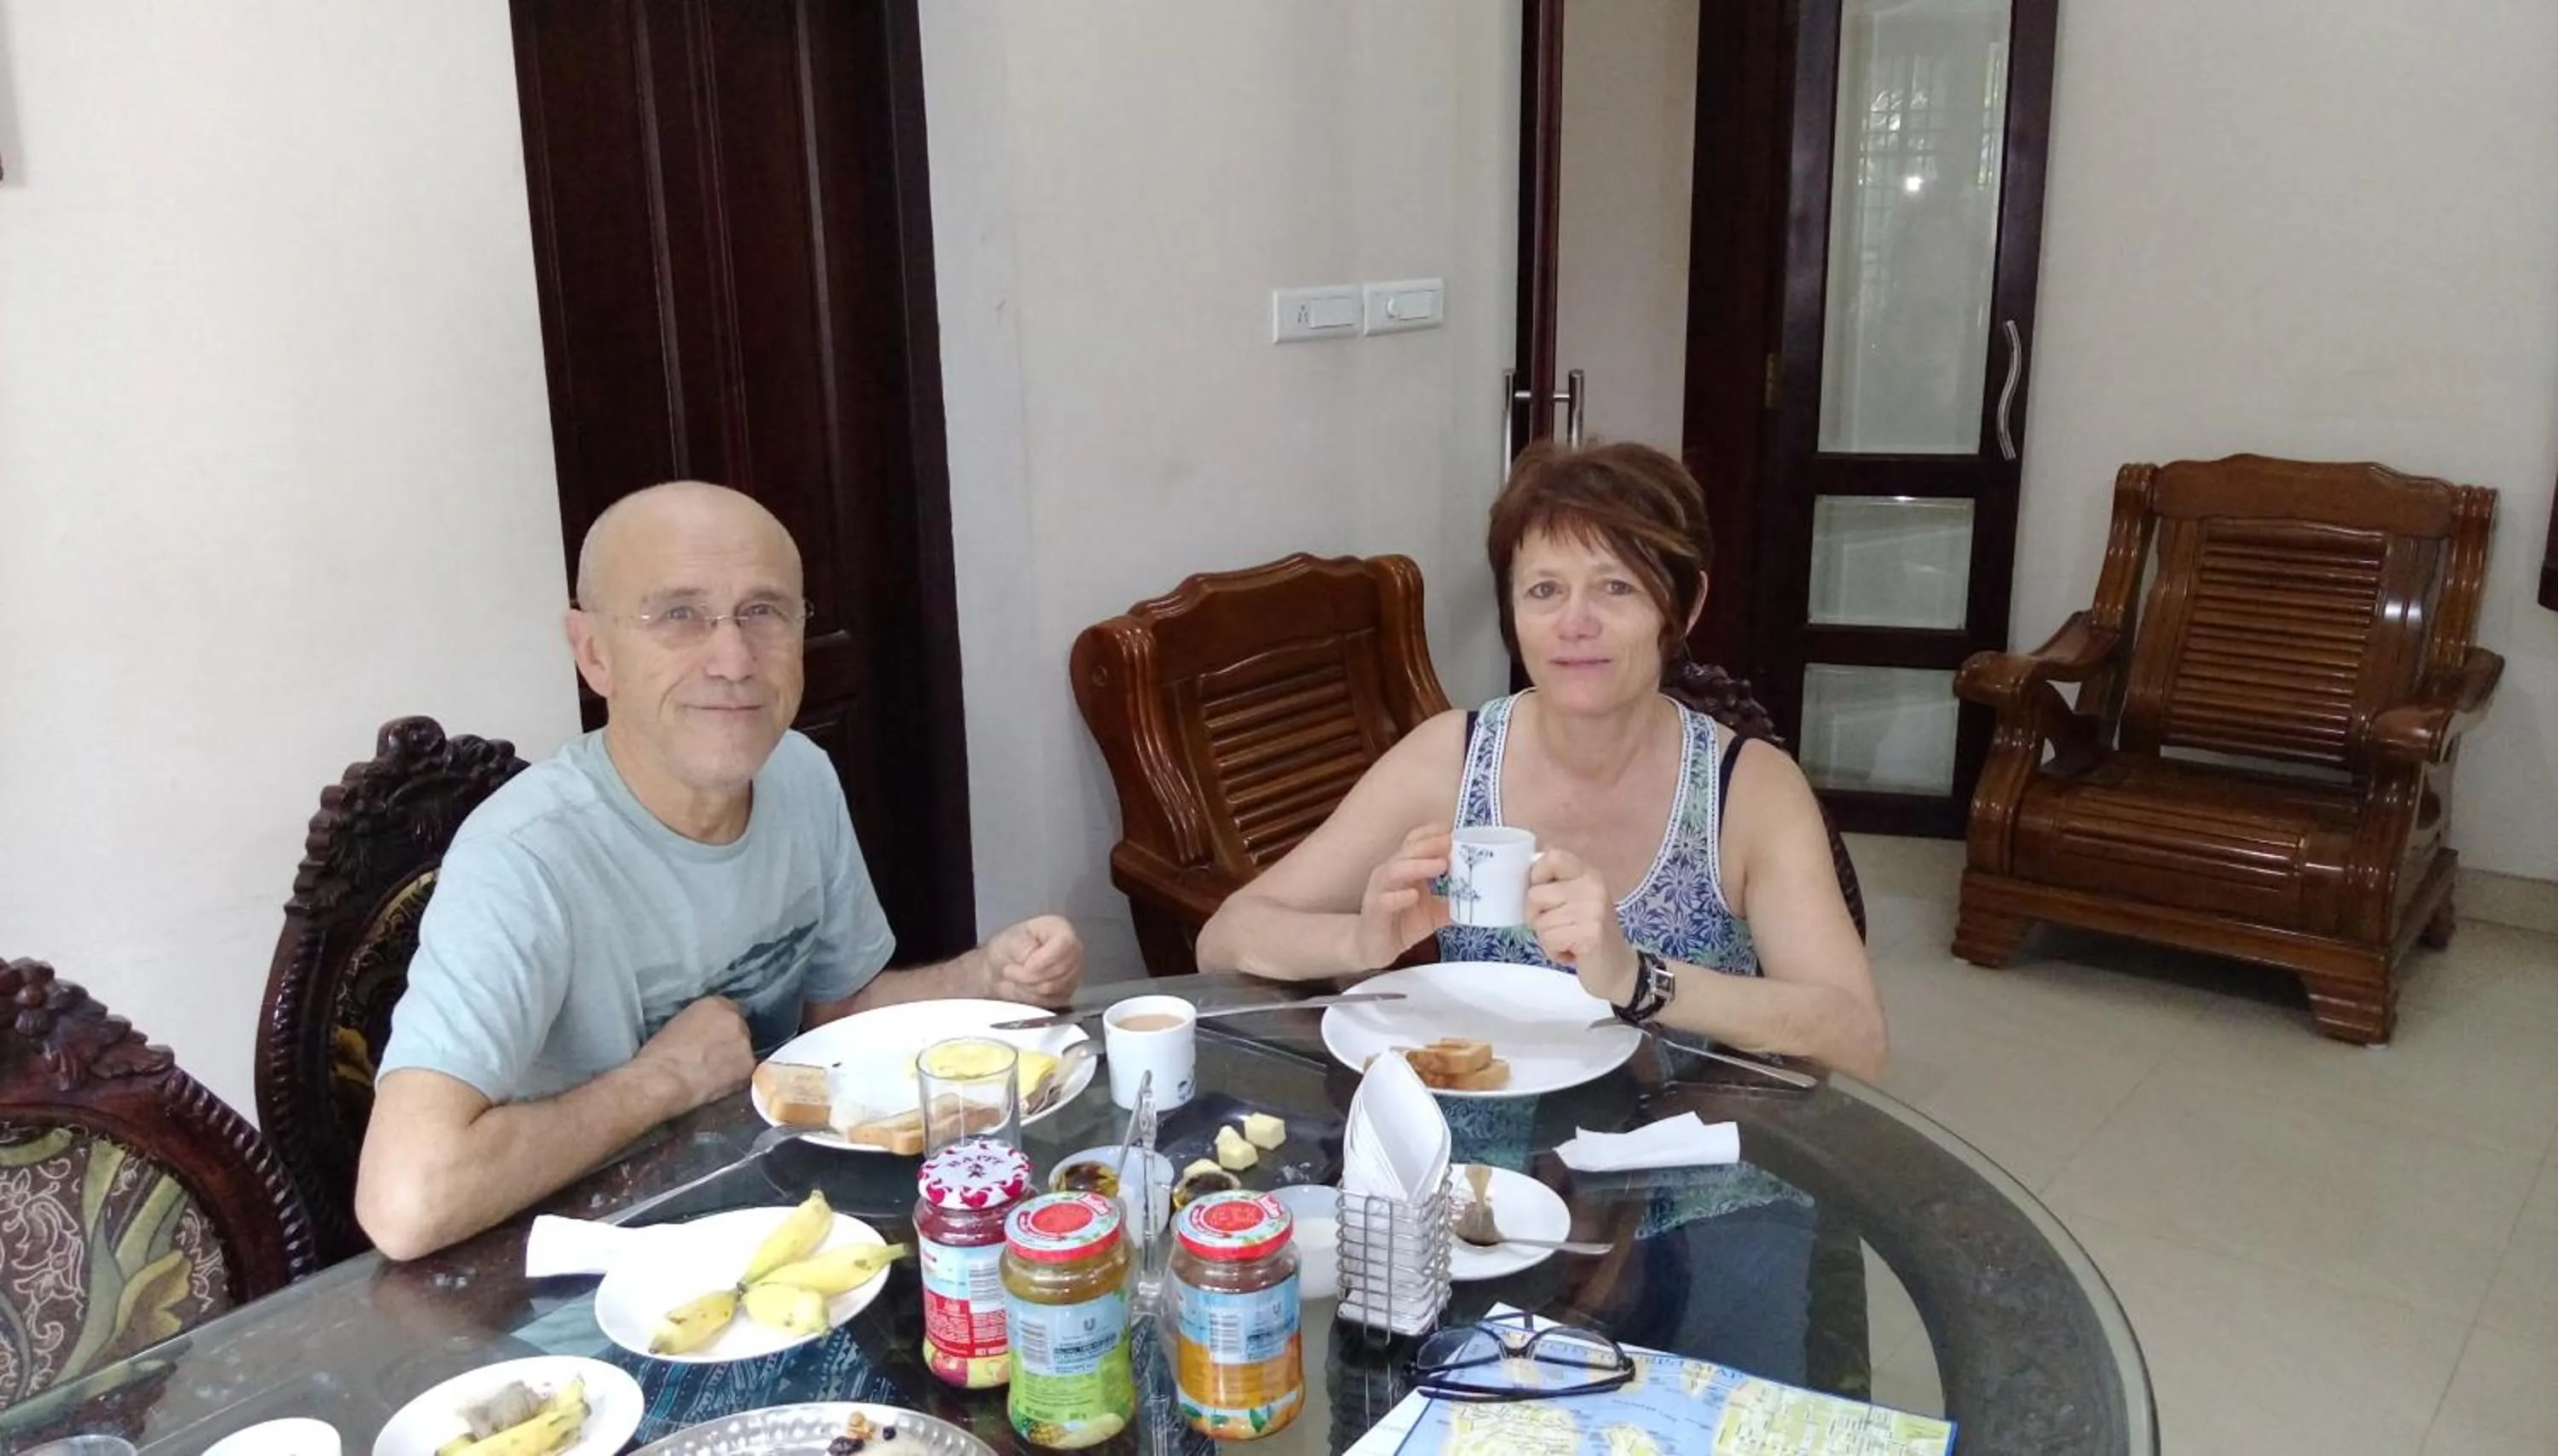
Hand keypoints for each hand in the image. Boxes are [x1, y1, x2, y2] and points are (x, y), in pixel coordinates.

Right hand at [634, 996, 754, 1109]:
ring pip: (744, 1052)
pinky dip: (735, 1079)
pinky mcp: (749, 1065)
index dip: (721, 1029)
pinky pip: (745, 1072)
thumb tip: (707, 1035)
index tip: (714, 1040)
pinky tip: (717, 1084)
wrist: (664, 1078)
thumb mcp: (679, 1025)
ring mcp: (744, 1042)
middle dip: (730, 1043)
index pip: (729, 1011)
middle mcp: (734, 1019)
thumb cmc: (661, 1054)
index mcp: (715, 1004)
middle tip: (713, 1059)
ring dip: (734, 1062)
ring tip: (713, 1074)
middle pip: (740, 1030)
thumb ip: (701, 1024)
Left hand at [982, 915, 1082, 1005]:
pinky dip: (1032, 997)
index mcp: (1061, 929)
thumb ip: (1022, 946)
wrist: (1003, 969)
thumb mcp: (1009, 940)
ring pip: (1055, 987)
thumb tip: (1031, 955)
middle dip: (1029, 975)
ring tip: (1014, 979)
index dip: (1044, 958)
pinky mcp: (1067, 993)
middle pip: (1060, 969)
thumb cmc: (1008, 948)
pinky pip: (1052, 1001)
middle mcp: (1074, 951)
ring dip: (1028, 986)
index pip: (1065, 943)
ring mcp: (1073, 973)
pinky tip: (1023, 988)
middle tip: (1009, 971)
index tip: (1024, 965)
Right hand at [1355, 824, 1453, 966]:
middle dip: (1429, 844)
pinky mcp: (1374, 912)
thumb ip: (1452, 902)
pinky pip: (1384, 900)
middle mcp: (1390, 874)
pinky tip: (1414, 895)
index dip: (1432, 833)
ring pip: (1394, 870)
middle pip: (1407, 851)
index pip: (1415, 842)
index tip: (1453, 829)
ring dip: (1417, 865)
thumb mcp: (1433, 912)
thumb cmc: (1402, 923)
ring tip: (1440, 865)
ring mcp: (1379, 892)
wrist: (1374, 948)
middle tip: (1450, 842)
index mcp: (1405, 869)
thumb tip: (1480, 898)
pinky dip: (1399, 896)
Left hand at [1526, 848, 1638, 1004]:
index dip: (1536, 876)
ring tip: (1568, 940)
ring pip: (1539, 922)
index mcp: (1588, 874)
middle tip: (1558, 927)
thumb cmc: (1588, 934)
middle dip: (1536, 917)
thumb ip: (1556, 885)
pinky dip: (1554, 951)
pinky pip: (1549, 939)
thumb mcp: (1576, 901)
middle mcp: (1593, 886)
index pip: (1552, 856)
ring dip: (1547, 938)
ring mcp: (1594, 909)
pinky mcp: (1590, 933)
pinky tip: (1573, 952)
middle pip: (1535, 894)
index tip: (1543, 895)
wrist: (1617, 968)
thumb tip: (1526, 873)